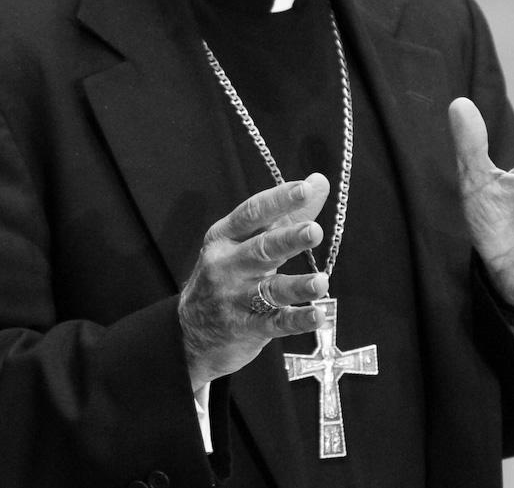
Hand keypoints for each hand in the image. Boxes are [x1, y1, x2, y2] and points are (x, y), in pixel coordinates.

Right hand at [178, 172, 329, 389]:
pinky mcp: (246, 328)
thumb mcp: (245, 240)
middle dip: (288, 240)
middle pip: (260, 249)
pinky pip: (275, 324)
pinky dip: (297, 320)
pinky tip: (317, 315)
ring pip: (269, 290)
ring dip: (297, 286)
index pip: (252, 214)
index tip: (303, 188)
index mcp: (225, 237)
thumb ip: (286, 213)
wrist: (191, 333)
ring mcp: (234, 299)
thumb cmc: (227, 274)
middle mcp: (226, 266)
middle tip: (314, 231)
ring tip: (322, 282)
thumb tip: (319, 180)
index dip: (278, 200)